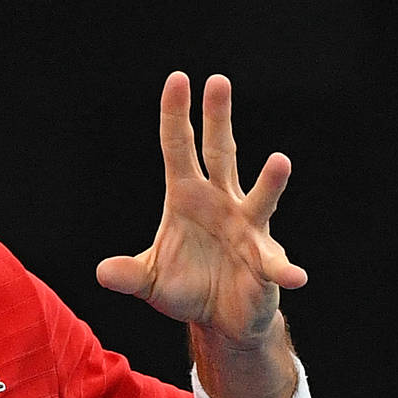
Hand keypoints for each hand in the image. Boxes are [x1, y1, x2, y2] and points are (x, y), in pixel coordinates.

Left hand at [96, 72, 305, 347]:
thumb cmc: (186, 288)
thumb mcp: (150, 281)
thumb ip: (128, 275)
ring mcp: (247, 228)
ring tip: (279, 161)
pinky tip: (294, 276)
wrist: (219, 318)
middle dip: (218, 119)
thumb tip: (103, 272)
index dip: (175, 116)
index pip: (178, 149)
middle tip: (219, 81)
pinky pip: (275, 264)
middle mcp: (221, 202)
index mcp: (187, 197)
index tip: (178, 79)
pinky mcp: (266, 262)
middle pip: (221, 153)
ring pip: (258, 199)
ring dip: (269, 182)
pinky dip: (283, 269)